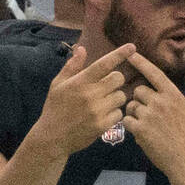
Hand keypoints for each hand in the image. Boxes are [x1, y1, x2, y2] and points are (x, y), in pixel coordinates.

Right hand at [24, 43, 133, 160]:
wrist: (53, 137)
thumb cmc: (55, 108)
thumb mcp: (58, 84)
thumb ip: (72, 66)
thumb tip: (82, 49)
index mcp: (80, 82)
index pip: (104, 64)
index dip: (119, 54)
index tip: (132, 47)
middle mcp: (90, 94)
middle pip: (118, 79)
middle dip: (116, 80)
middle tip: (107, 87)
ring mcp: (97, 111)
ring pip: (121, 96)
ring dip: (116, 97)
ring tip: (104, 103)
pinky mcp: (103, 125)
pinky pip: (119, 113)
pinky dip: (114, 113)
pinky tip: (103, 115)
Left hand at [123, 53, 184, 184]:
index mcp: (172, 95)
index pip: (154, 73)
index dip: (141, 62)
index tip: (130, 53)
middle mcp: (160, 102)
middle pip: (138, 91)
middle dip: (139, 100)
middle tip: (148, 113)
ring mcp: (149, 116)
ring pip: (131, 106)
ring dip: (134, 114)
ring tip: (146, 125)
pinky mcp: (140, 130)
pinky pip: (127, 120)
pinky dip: (130, 126)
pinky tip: (141, 133)